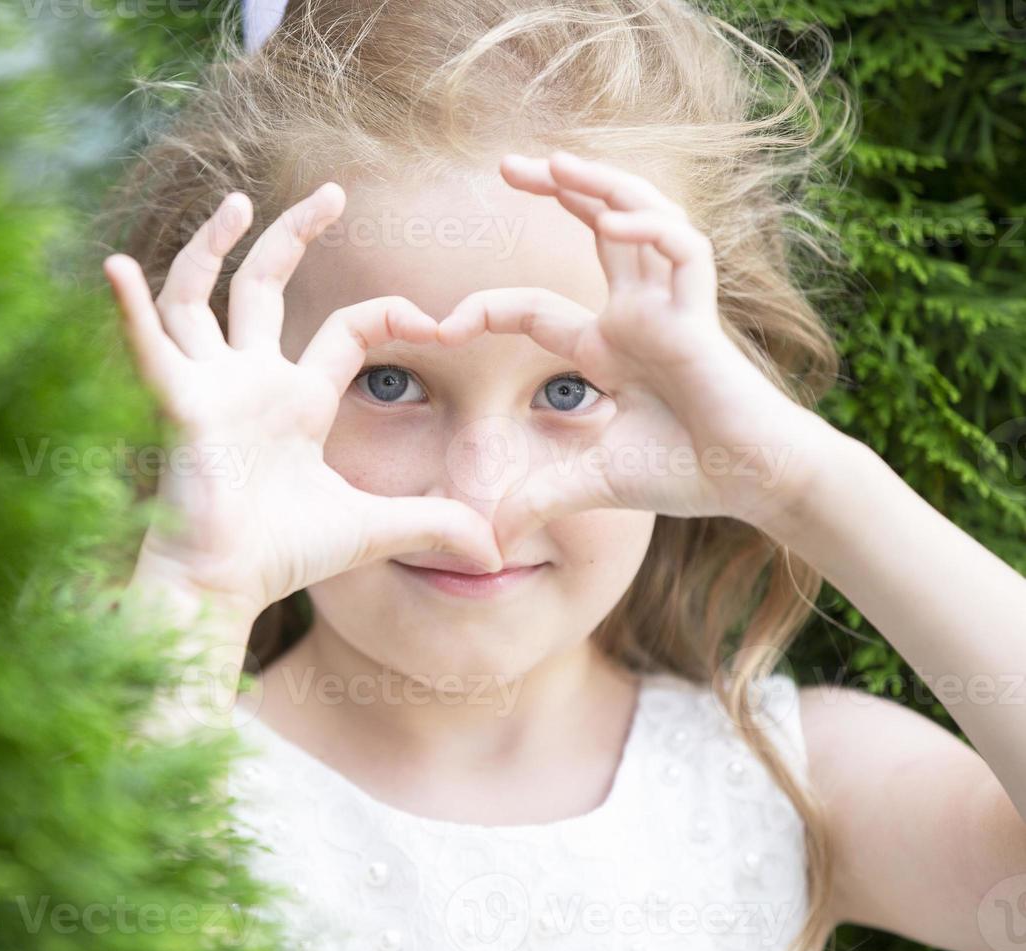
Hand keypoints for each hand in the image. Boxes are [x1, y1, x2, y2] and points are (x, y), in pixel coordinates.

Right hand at [104, 183, 502, 621]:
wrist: (222, 587)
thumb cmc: (284, 555)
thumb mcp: (372, 528)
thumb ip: (432, 525)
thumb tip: (494, 552)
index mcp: (296, 399)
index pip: (345, 329)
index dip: (392, 314)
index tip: (440, 322)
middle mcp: (248, 379)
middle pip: (262, 286)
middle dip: (292, 235)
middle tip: (332, 192)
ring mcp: (209, 386)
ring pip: (197, 297)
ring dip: (209, 248)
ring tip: (236, 203)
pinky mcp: (177, 405)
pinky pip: (147, 347)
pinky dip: (128, 309)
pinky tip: (114, 268)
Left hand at [439, 150, 839, 538]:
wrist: (752, 483)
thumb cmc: (686, 472)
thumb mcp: (592, 484)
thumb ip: (538, 500)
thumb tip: (488, 544)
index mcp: (607, 346)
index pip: (534, 311)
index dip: (486, 311)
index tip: (441, 326)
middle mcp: (636, 314)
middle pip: (595, 231)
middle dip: (556, 191)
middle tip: (507, 165)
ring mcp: (670, 307)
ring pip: (639, 219)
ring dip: (600, 187)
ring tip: (555, 163)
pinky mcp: (702, 314)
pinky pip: (683, 250)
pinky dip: (651, 229)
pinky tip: (612, 222)